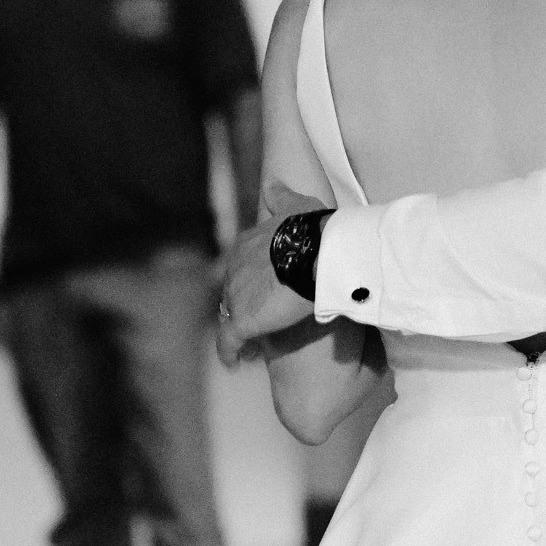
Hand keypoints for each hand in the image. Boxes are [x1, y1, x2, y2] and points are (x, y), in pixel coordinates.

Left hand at [219, 209, 317, 364]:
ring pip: (230, 317)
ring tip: (251, 347)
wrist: (318, 252)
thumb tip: (271, 182)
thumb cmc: (314, 230)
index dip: (251, 283)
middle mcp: (233, 269)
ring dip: (238, 332)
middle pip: (233, 293)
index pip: (241, 267)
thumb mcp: (296, 206)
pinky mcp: (242, 321)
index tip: (263, 296)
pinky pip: (228, 342)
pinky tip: (235, 363)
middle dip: (243, 309)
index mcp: (246, 245)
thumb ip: (280, 197)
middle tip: (258, 325)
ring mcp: (236, 296)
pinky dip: (230, 352)